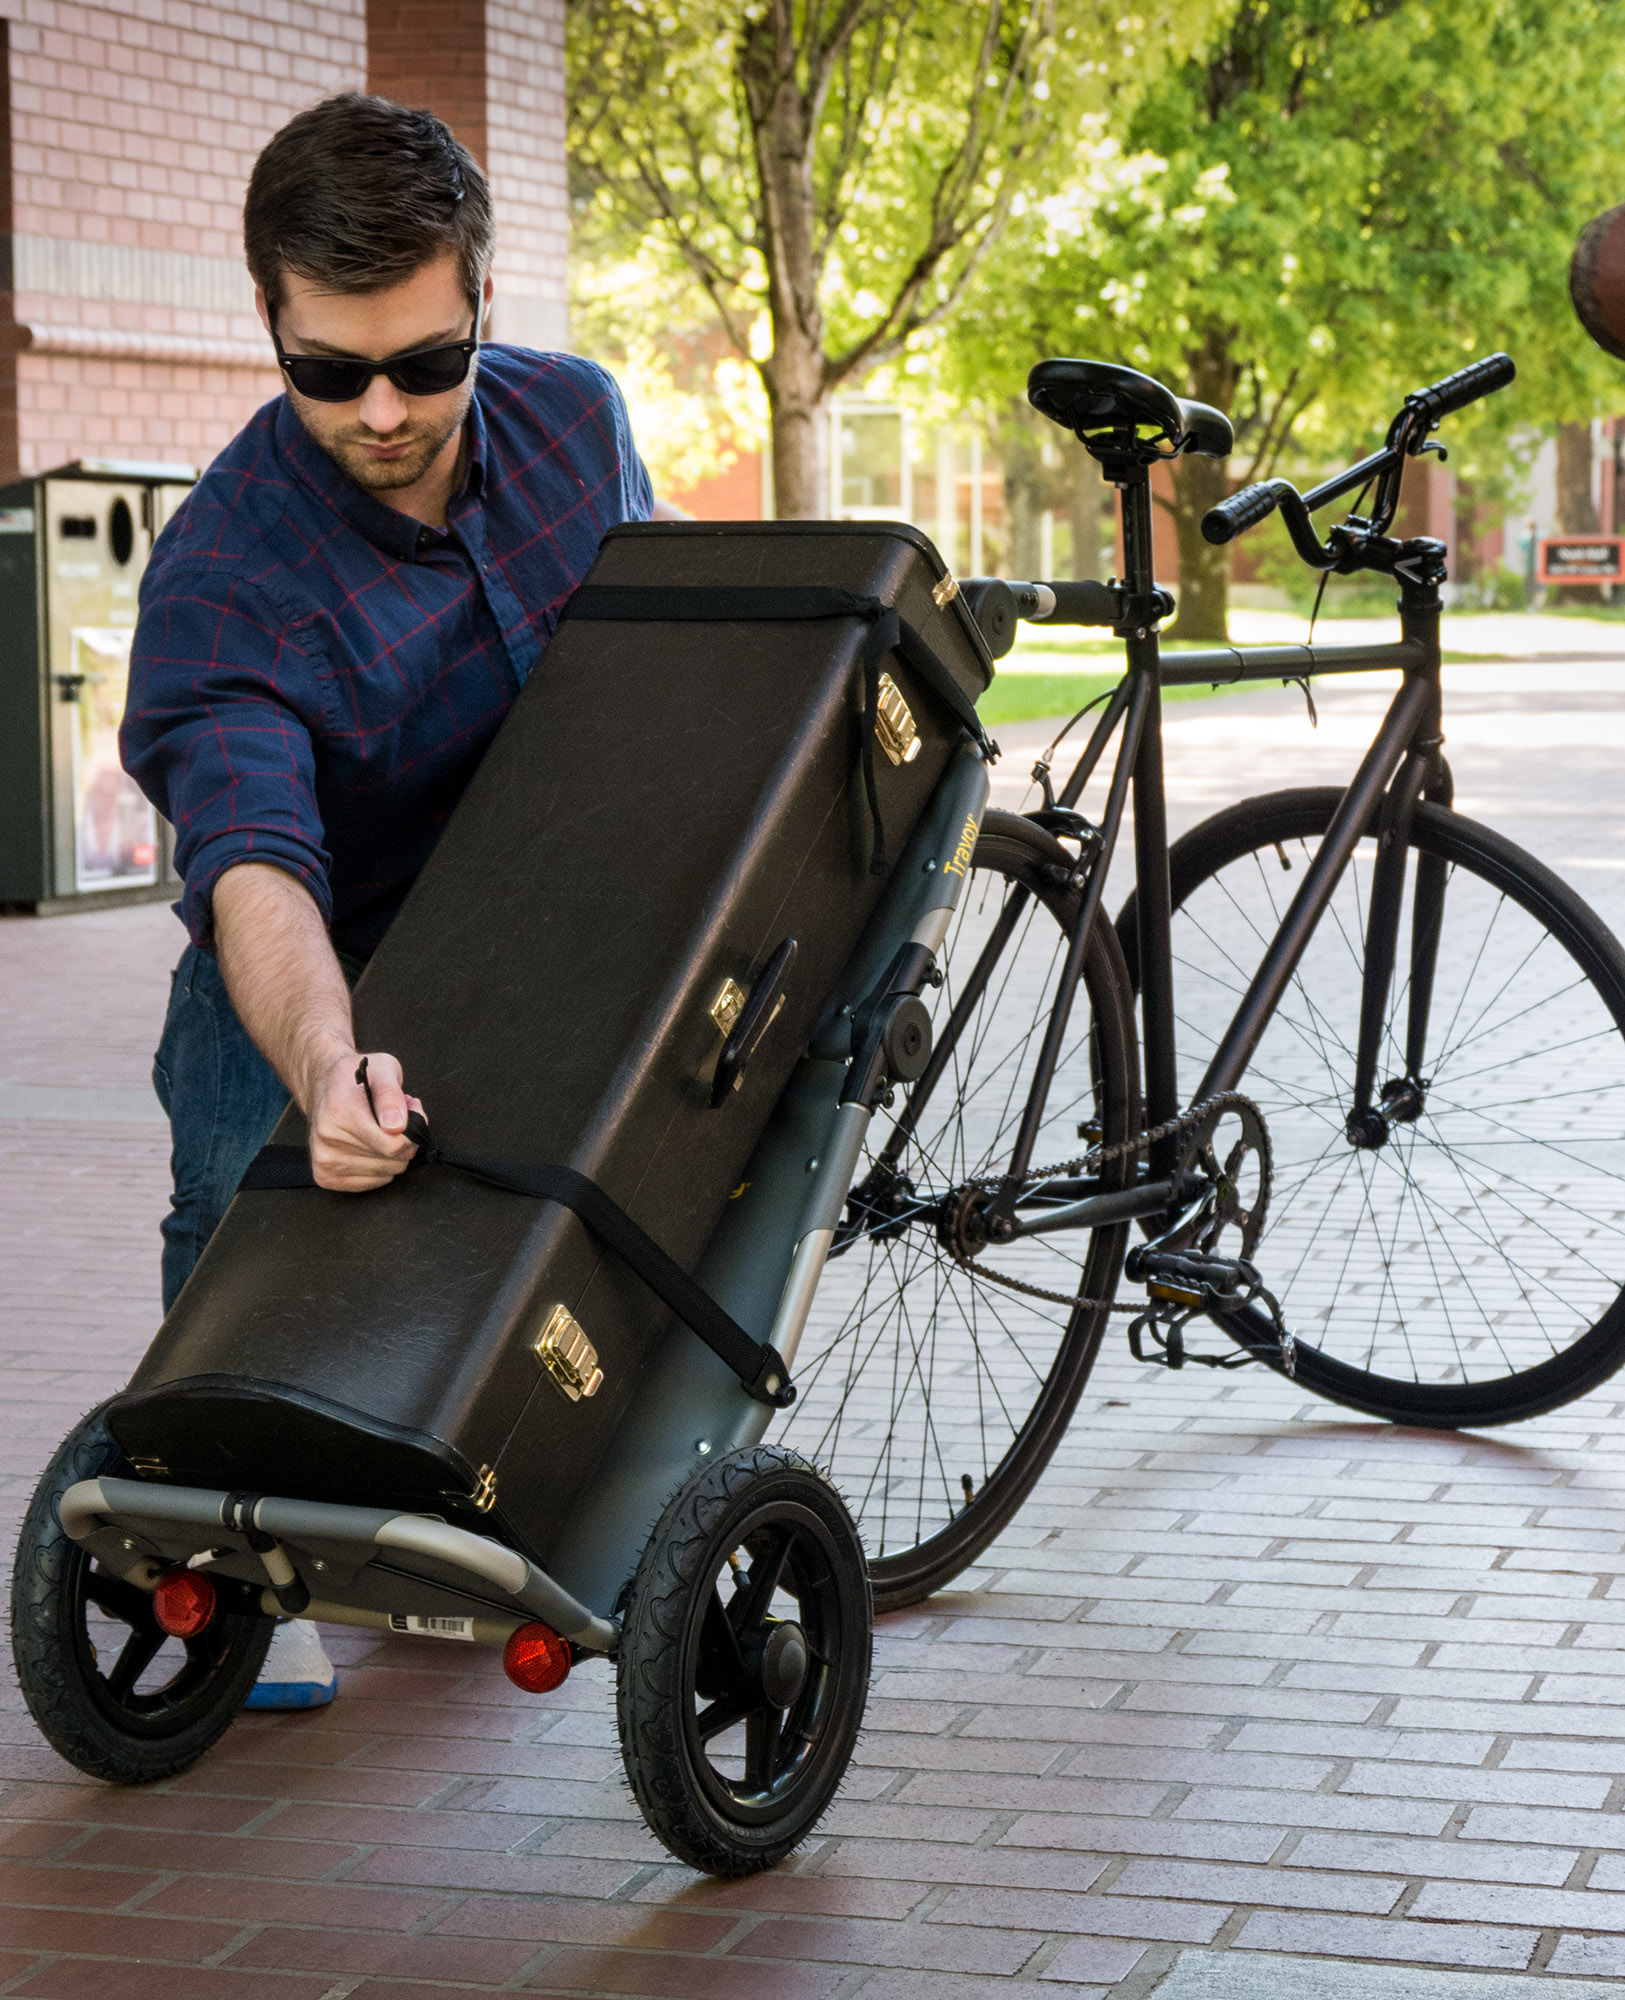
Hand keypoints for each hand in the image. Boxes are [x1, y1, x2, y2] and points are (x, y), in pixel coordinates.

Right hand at [306, 1050, 423, 1191]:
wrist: (324, 1086)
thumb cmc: (356, 1077)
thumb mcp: (383, 1067)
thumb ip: (392, 1094)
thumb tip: (397, 1126)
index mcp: (340, 1112)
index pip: (392, 1145)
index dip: (412, 1133)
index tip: (410, 1114)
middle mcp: (327, 1139)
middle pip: (392, 1162)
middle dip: (404, 1143)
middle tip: (396, 1121)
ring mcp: (324, 1160)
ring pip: (384, 1174)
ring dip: (392, 1156)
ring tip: (382, 1130)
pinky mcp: (324, 1176)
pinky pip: (371, 1183)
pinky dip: (379, 1169)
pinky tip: (370, 1147)